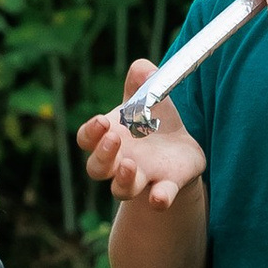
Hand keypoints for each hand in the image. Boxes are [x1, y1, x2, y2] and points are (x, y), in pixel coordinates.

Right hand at [76, 61, 206, 209]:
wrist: (180, 147)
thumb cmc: (154, 119)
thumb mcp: (149, 95)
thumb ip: (143, 79)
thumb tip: (143, 69)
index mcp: (108, 137)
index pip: (86, 139)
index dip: (90, 133)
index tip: (102, 121)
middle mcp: (117, 163)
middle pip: (96, 168)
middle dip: (102, 155)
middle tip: (114, 139)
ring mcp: (140, 178)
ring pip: (120, 190)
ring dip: (122, 179)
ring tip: (130, 164)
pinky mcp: (165, 187)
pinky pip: (158, 199)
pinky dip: (158, 199)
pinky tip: (159, 197)